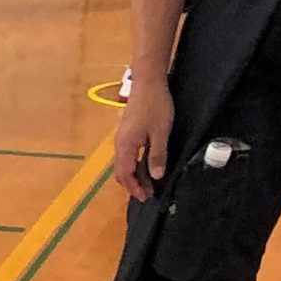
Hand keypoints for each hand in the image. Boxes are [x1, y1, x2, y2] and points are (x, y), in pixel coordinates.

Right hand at [115, 76, 176, 203]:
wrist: (148, 82)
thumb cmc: (155, 106)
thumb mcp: (161, 132)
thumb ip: (157, 155)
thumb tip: (156, 176)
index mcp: (126, 147)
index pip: (126, 175)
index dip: (136, 188)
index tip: (147, 197)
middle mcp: (119, 145)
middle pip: (121, 172)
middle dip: (133, 185)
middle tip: (148, 192)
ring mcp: (121, 138)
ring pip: (123, 164)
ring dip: (134, 175)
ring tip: (148, 181)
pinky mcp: (126, 132)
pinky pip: (126, 155)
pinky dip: (134, 164)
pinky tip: (145, 164)